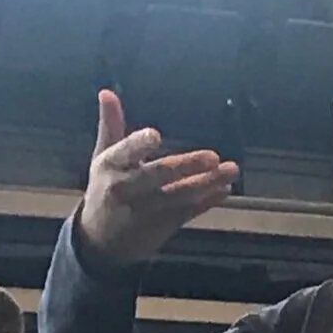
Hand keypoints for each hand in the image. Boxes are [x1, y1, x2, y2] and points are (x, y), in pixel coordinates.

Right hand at [78, 89, 239, 268]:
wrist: (101, 240)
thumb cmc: (105, 188)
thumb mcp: (103, 157)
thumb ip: (111, 125)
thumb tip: (107, 92)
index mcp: (109, 166)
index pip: (124, 153)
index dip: (139, 144)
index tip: (155, 135)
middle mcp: (125, 188)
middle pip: (158, 176)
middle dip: (186, 166)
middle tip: (213, 157)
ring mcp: (146, 209)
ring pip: (180, 195)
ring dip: (208, 183)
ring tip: (232, 170)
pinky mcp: (162, 226)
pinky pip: (189, 212)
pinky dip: (208, 201)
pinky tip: (225, 189)